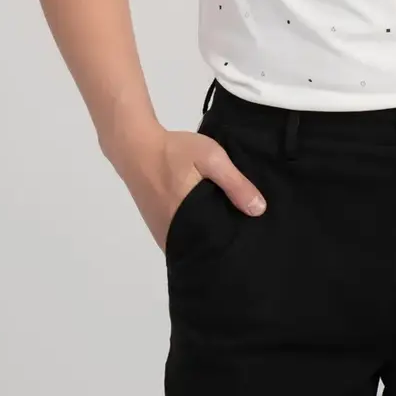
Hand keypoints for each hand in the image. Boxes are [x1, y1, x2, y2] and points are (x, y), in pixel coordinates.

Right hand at [109, 124, 266, 252]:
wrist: (137, 146)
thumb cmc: (174, 152)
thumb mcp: (211, 158)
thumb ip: (234, 183)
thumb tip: (259, 210)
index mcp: (188, 222)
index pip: (216, 247)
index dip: (233, 245)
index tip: (251, 242)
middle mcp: (173, 235)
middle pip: (204, 249)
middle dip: (223, 244)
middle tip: (246, 236)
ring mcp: (162, 232)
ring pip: (192, 244)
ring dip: (208, 238)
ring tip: (233, 229)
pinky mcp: (157, 225)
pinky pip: (181, 236)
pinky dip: (195, 232)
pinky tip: (210, 220)